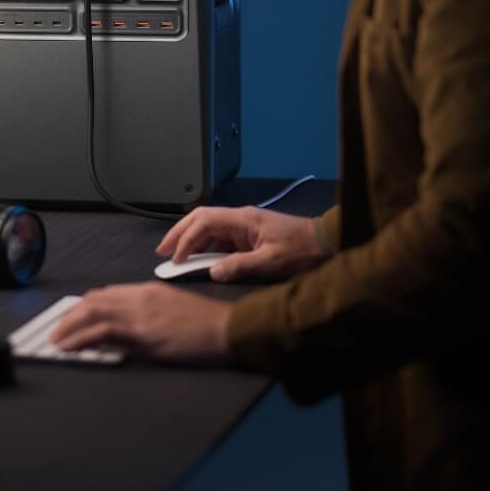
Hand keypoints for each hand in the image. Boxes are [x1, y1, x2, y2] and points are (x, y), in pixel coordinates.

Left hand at [51, 283, 234, 364]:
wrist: (227, 329)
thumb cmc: (207, 324)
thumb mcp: (173, 310)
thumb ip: (147, 314)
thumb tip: (125, 328)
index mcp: (147, 290)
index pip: (106, 294)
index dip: (84, 306)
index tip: (71, 318)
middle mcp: (139, 298)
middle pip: (94, 301)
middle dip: (70, 315)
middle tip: (56, 330)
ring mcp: (140, 315)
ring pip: (93, 313)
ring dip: (69, 327)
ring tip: (55, 341)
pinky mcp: (144, 334)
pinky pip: (103, 332)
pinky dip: (81, 338)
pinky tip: (70, 347)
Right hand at [158, 206, 328, 282]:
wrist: (326, 244)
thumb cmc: (303, 250)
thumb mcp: (271, 262)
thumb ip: (239, 266)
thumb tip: (213, 272)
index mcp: (243, 219)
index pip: (204, 222)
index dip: (186, 239)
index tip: (175, 257)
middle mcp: (240, 219)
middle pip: (200, 219)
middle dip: (179, 233)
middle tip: (163, 250)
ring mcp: (244, 227)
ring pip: (208, 228)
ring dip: (190, 240)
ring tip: (174, 255)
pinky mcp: (248, 236)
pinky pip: (220, 239)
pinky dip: (204, 247)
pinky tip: (197, 259)